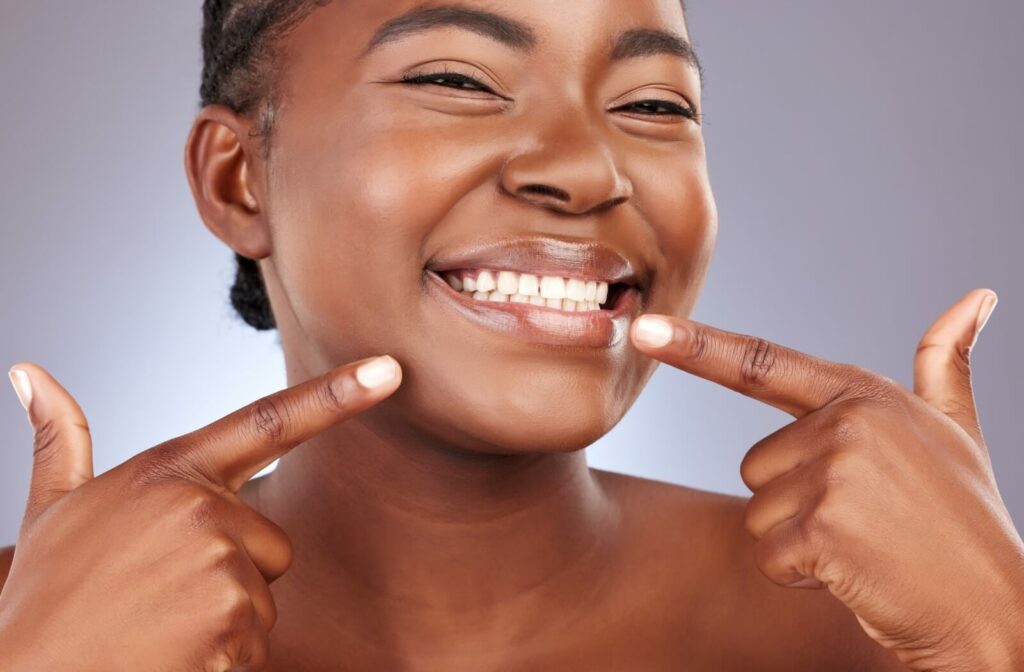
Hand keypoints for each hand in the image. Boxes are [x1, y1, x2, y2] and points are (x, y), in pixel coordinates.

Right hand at [0, 355, 401, 670]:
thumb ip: (60, 438)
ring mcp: (221, 564)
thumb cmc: (45, 597)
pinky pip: (257, 640)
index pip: (269, 421)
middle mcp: (202, 508)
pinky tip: (171, 655)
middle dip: (234, 572)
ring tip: (160, 625)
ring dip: (225, 618)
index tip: (390, 370)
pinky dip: (223, 657)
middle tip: (164, 595)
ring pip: (265, 594)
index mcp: (169, 471)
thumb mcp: (53, 509)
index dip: (337, 394)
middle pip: (273, 542)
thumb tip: (30, 372)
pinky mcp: (233, 620)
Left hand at [630, 289, 1023, 670]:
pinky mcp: (826, 527)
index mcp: (865, 395)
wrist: (998, 611)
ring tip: (864, 545)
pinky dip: (802, 574)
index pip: (764, 365)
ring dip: (798, 541)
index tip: (647, 328)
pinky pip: (769, 553)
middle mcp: (847, 423)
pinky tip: (857, 572)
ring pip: (757, 512)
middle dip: (795, 502)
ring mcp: (837, 473)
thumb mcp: (956, 432)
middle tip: (863, 521)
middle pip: (756, 465)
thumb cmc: (965, 522)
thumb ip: (944, 365)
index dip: (698, 346)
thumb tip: (975, 298)